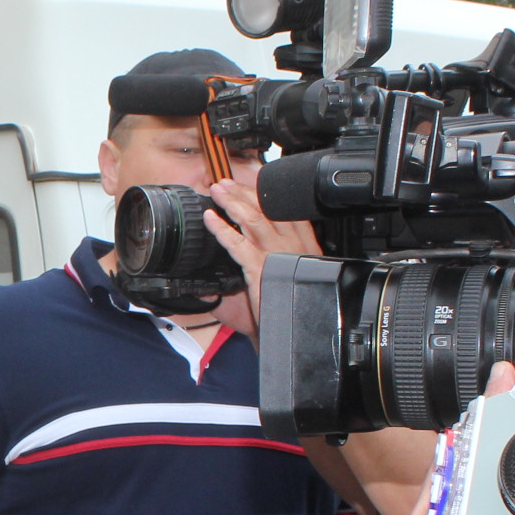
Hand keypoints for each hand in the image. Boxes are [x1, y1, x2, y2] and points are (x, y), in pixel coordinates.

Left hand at [203, 176, 321, 341]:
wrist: (289, 330)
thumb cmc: (287, 305)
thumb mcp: (287, 275)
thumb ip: (272, 257)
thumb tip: (249, 246)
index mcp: (303, 244)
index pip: (283, 209)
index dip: (263, 194)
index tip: (247, 184)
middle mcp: (292, 245)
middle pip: (267, 209)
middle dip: (243, 192)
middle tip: (225, 183)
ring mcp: (276, 255)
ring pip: (253, 219)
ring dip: (232, 203)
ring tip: (217, 192)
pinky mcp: (261, 268)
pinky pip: (238, 243)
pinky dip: (222, 229)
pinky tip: (211, 220)